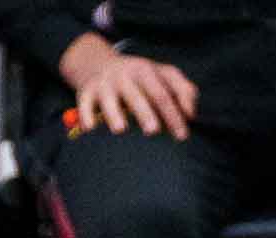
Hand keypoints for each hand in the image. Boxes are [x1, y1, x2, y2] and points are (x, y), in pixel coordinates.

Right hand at [73, 52, 198, 139]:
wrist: (98, 63)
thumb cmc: (137, 76)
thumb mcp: (161, 74)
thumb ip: (182, 89)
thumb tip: (191, 113)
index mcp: (146, 71)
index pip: (163, 94)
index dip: (173, 114)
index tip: (181, 135)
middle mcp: (124, 76)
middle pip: (138, 96)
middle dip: (145, 113)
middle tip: (153, 131)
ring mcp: (104, 84)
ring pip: (110, 100)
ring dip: (114, 114)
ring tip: (120, 129)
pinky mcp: (86, 93)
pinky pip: (84, 105)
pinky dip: (86, 116)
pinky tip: (91, 128)